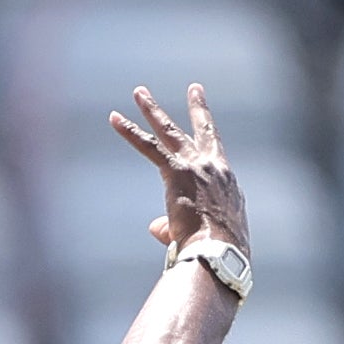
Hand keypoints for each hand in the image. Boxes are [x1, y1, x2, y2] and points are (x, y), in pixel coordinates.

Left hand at [102, 80, 248, 262]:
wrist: (220, 254)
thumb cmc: (216, 255)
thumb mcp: (206, 237)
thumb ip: (175, 228)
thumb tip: (155, 228)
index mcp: (228, 185)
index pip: (217, 158)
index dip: (210, 143)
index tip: (208, 128)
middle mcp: (217, 168)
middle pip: (204, 130)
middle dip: (199, 107)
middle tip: (195, 88)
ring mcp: (197, 166)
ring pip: (170, 131)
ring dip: (152, 110)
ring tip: (139, 92)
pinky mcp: (177, 171)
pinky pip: (148, 146)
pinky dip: (129, 132)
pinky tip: (114, 118)